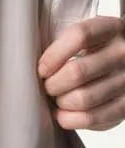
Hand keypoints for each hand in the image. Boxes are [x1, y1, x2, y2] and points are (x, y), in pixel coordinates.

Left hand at [37, 15, 124, 130]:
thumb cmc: (96, 46)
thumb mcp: (89, 32)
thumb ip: (66, 39)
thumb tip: (31, 60)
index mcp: (111, 28)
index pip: (78, 36)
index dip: (53, 54)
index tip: (40, 68)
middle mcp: (123, 53)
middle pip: (78, 72)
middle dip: (53, 83)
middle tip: (46, 85)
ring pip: (84, 98)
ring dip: (61, 102)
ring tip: (55, 98)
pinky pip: (96, 118)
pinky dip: (72, 119)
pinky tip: (63, 114)